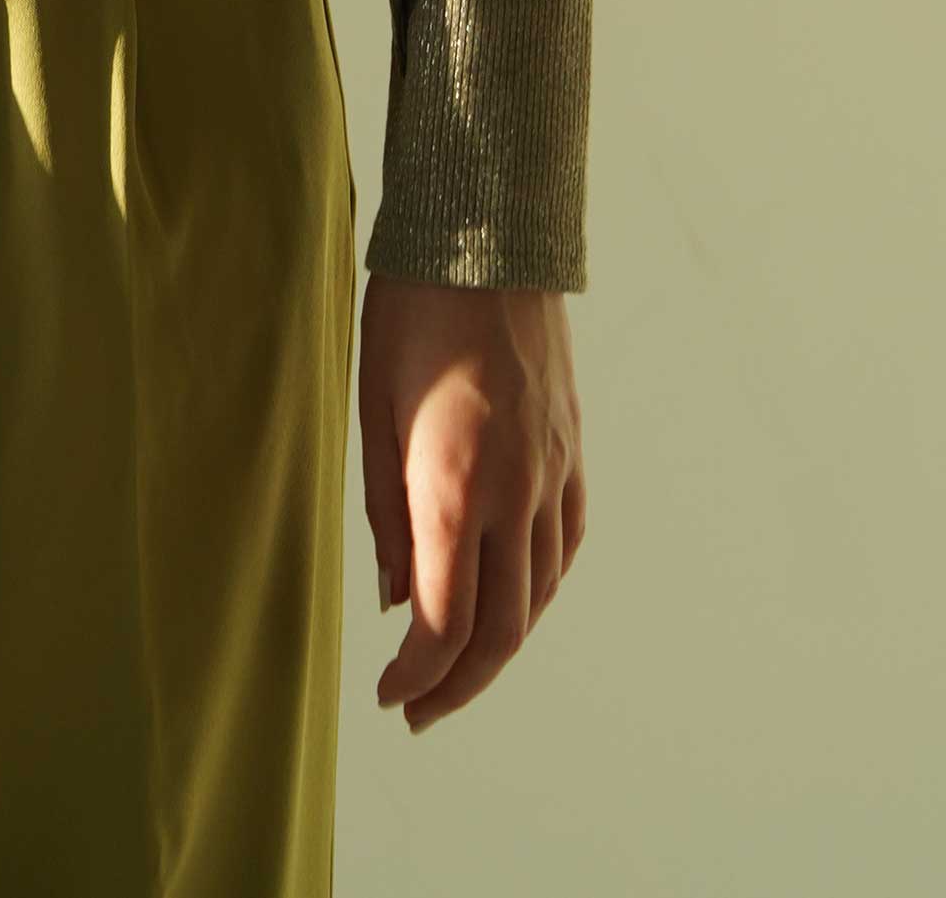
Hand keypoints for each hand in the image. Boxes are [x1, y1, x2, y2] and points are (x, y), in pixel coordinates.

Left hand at [357, 275, 584, 730]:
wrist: (489, 234)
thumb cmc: (411, 311)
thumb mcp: (373, 406)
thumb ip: (384, 512)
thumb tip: (398, 601)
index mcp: (455, 484)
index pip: (446, 622)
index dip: (417, 675)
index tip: (387, 695)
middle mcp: (516, 490)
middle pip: (501, 628)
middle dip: (457, 685)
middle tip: (418, 711)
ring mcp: (554, 471)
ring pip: (539, 595)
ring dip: (500, 646)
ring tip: (457, 668)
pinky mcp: (572, 449)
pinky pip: (565, 546)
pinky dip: (538, 591)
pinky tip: (511, 599)